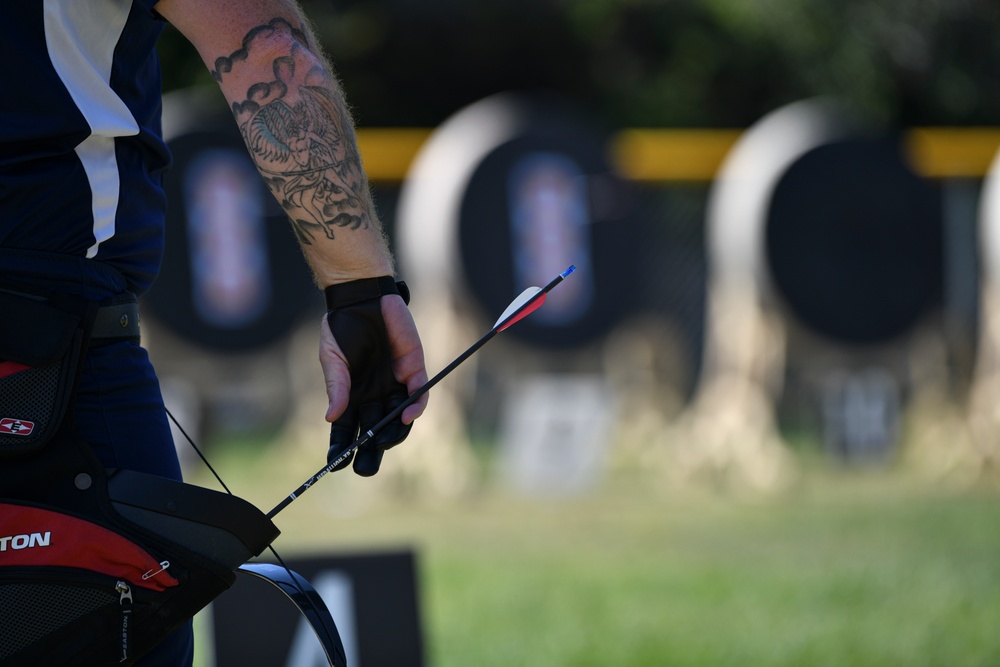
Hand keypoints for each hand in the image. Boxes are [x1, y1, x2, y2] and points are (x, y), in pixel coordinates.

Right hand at [320, 278, 427, 475]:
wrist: (363, 297)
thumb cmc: (342, 326)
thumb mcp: (332, 358)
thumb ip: (335, 386)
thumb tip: (331, 417)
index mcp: (351, 395)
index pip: (347, 429)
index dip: (342, 448)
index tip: (335, 464)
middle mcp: (374, 394)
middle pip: (373, 431)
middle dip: (370, 451)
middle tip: (365, 469)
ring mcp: (394, 384)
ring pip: (397, 419)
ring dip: (391, 435)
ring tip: (382, 444)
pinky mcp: (413, 369)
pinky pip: (417, 395)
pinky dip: (413, 408)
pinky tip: (404, 417)